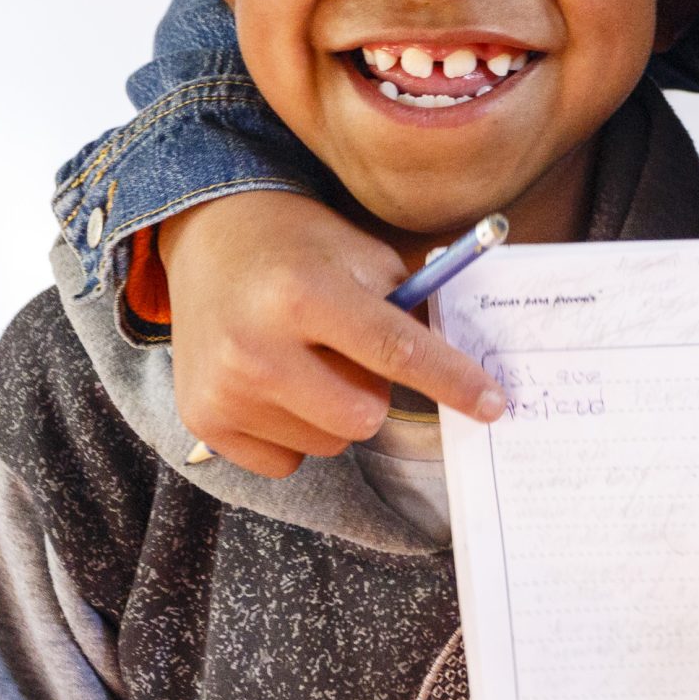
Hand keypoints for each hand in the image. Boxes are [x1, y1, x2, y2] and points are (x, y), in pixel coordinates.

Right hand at [159, 191, 504, 477]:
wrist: (210, 237)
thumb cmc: (300, 246)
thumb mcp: (361, 256)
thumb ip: (410, 309)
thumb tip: (466, 371)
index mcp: (303, 293)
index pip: (397, 352)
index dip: (454, 381)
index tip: (494, 405)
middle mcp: (256, 345)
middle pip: (364, 415)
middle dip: (375, 391)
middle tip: (352, 354)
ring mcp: (225, 388)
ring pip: (329, 443)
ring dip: (334, 413)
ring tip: (306, 363)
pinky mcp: (204, 418)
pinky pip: (288, 462)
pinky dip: (295, 432)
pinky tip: (274, 384)